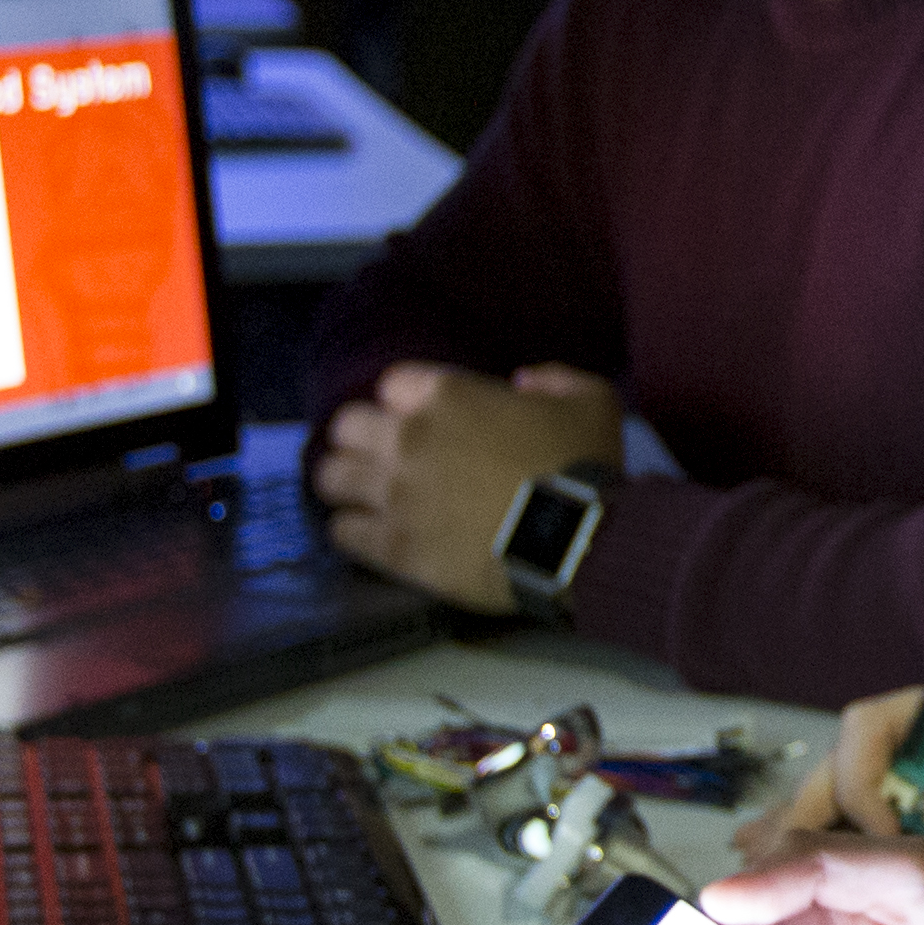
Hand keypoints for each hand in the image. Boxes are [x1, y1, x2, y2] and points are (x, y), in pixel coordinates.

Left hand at [311, 359, 622, 608]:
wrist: (576, 540)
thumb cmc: (583, 466)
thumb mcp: (592, 400)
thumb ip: (553, 379)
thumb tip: (522, 382)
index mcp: (448, 395)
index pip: (392, 383)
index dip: (406, 400)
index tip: (423, 417)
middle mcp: (409, 438)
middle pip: (347, 425)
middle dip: (363, 436)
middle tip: (384, 454)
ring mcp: (395, 493)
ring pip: (331, 477)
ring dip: (346, 481)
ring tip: (364, 493)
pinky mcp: (393, 545)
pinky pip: (343, 531)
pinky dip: (352, 528)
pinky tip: (369, 531)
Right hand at [776, 692, 923, 895]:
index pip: (870, 727)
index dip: (861, 778)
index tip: (884, 835)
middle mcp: (916, 739)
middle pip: (834, 763)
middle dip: (808, 814)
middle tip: (795, 870)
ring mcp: (902, 779)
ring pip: (825, 798)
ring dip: (798, 837)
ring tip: (766, 879)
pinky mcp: (896, 818)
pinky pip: (839, 830)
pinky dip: (811, 854)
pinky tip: (779, 881)